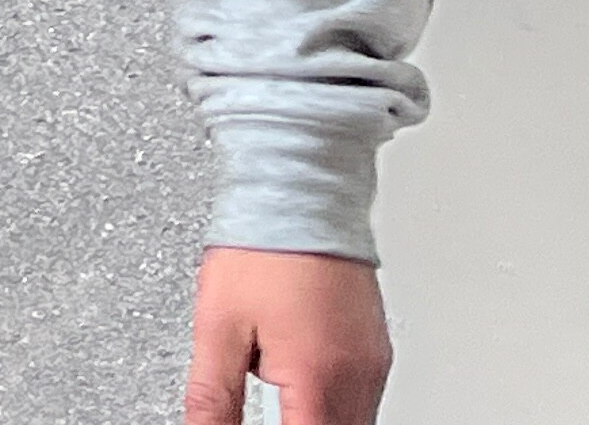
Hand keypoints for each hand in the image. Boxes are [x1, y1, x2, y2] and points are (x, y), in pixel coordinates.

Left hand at [185, 248, 388, 424]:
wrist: (300, 187)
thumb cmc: (262, 245)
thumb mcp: (217, 329)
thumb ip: (212, 401)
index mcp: (318, 376)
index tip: (258, 423)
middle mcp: (357, 374)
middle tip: (262, 409)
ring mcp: (373, 360)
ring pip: (354, 424)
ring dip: (316, 419)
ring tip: (277, 393)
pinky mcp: (376, 347)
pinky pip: (362, 400)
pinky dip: (332, 405)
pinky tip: (301, 383)